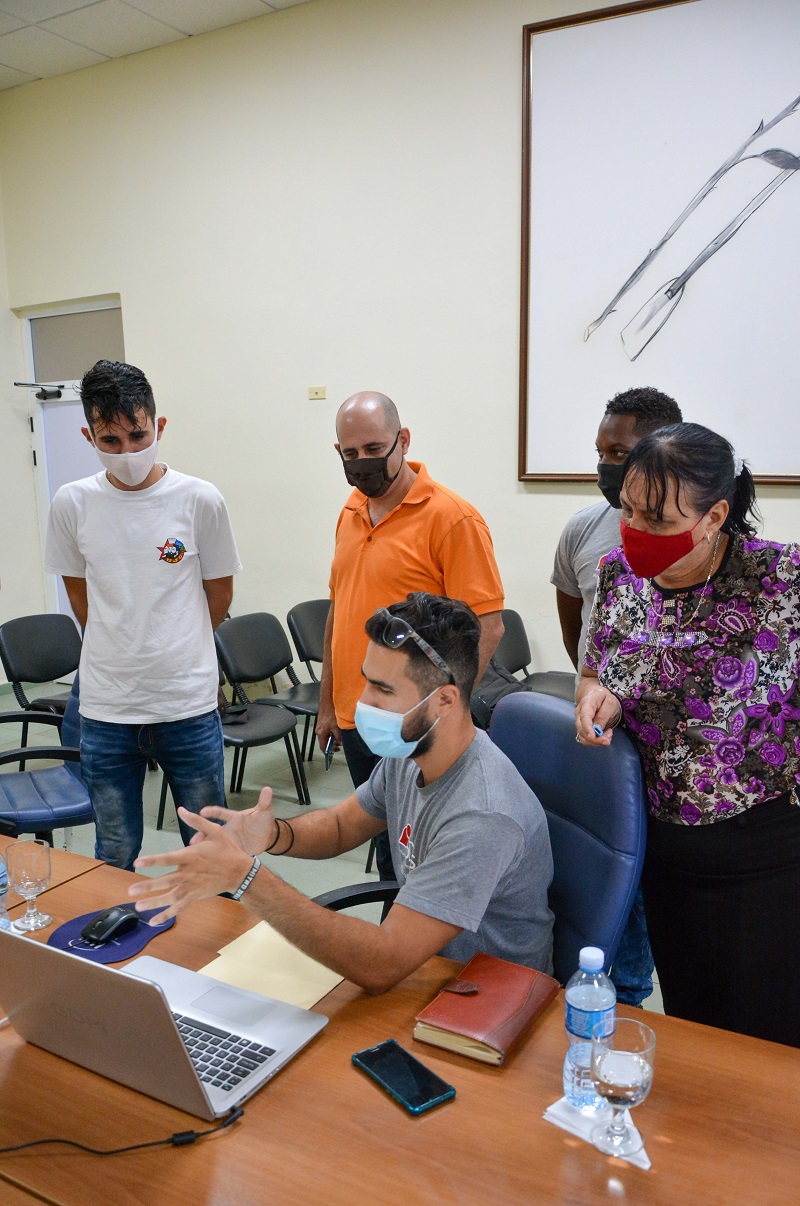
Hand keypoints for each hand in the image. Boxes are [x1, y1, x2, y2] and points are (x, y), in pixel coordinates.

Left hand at [131, 808, 254, 924]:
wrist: (240, 872)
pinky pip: (178, 908)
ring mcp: (191, 887)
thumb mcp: (215, 830)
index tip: (138, 863)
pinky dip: (165, 915)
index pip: (167, 858)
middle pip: (165, 881)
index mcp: (190, 856)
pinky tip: (153, 921)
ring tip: (138, 907)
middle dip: (147, 886)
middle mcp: (188, 873)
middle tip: (131, 891)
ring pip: (169, 896)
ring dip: (153, 902)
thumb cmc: (227, 849)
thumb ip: (196, 821)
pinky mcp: (194, 897)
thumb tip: (181, 809)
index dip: (152, 861)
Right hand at [190, 786, 279, 856]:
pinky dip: (216, 859)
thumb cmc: (263, 821)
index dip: (212, 811)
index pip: (221, 812)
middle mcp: (229, 829)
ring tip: (195, 855)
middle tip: (193, 841)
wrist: (268, 836)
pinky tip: (208, 865)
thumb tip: (268, 789)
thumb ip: (265, 801)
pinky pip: (223, 855)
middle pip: (212, 831)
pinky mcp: (233, 851)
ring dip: (205, 849)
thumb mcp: (265, 811)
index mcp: (234, 817)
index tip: (202, 812)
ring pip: (214, 844)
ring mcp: (230, 840)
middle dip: (202, 835)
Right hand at [315, 706, 341, 752]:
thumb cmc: (331, 713)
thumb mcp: (336, 727)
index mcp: (320, 733)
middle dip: (332, 744)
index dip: (328, 752)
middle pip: (324, 742)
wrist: (327, 702)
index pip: (322, 747)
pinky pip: (326, 731)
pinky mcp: (322, 722)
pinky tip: (337, 730)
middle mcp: (318, 731)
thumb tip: (341, 744)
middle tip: (340, 744)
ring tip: (340, 737)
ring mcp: (319, 726)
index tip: (335, 752)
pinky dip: (332, 732)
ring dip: (332, 738)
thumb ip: (338, 737)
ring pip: (326, 736)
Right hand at [575, 687, 620, 745]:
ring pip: (583, 737)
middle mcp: (579, 713)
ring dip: (596, 741)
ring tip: (609, 735)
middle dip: (595, 739)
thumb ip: (604, 714)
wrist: (597, 696)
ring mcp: (579, 721)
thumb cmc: (604, 698)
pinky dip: (595, 741)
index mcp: (586, 703)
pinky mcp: (582, 728)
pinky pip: (585, 738)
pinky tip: (604, 736)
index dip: (587, 728)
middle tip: (609, 738)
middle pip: (581, 729)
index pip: (584, 717)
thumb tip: (597, 728)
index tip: (593, 737)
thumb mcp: (610, 703)